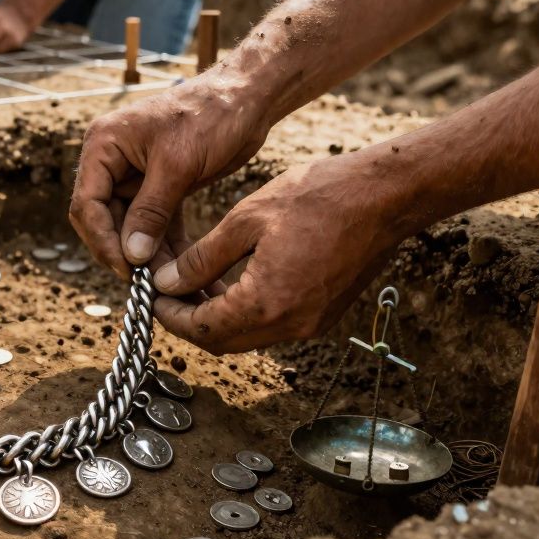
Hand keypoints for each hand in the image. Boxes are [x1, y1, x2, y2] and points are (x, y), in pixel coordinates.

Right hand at [69, 71, 270, 277]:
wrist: (250, 96)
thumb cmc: (211, 114)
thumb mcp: (178, 164)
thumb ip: (150, 211)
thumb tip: (131, 256)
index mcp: (104, 145)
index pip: (87, 204)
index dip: (102, 240)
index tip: (127, 269)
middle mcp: (113, 162)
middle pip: (105, 220)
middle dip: (125, 253)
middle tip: (147, 285)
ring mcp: (136, 176)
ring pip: (132, 228)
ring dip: (149, 257)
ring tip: (170, 286)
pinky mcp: (162, 188)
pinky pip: (156, 225)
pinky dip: (167, 248)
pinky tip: (183, 273)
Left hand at [150, 150, 407, 353]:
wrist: (388, 195)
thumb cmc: (321, 196)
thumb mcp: (247, 218)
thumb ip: (203, 258)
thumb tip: (168, 283)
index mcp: (267, 303)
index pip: (201, 329)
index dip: (169, 316)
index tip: (150, 295)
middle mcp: (291, 325)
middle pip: (222, 343)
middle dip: (188, 322)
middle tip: (166, 293)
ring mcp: (311, 324)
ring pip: (247, 337)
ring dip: (216, 319)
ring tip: (190, 285)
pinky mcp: (323, 315)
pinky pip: (272, 326)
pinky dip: (244, 313)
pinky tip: (228, 284)